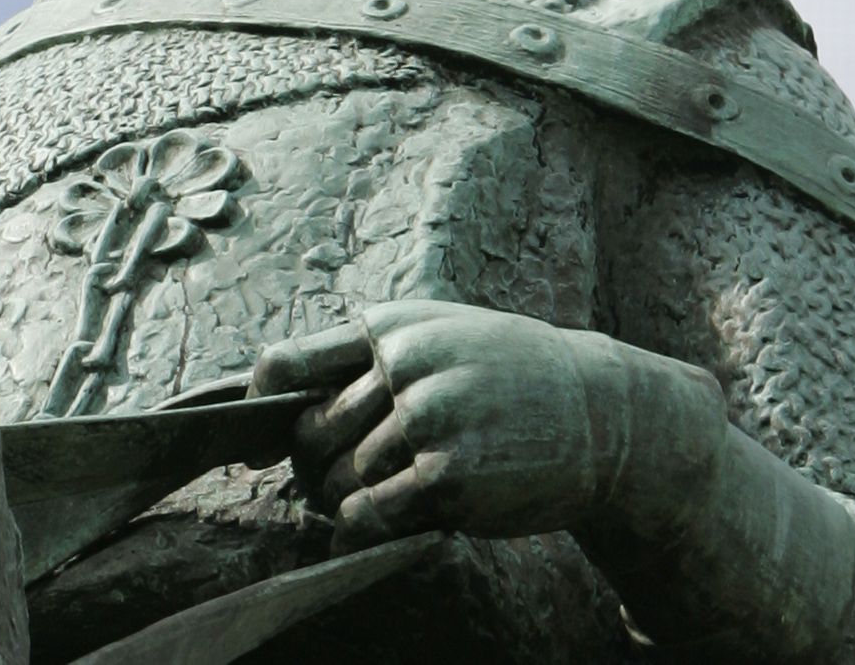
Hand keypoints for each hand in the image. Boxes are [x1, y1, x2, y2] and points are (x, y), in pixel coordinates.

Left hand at [250, 300, 724, 552]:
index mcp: (393, 328)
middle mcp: (404, 367)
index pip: (289, 362)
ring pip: (340, 478)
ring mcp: (428, 420)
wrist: (603, 414)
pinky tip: (377, 522)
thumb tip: (281, 397)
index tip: (251, 439)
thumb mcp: (442, 336)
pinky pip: (372, 512)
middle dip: (308, 467)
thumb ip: (371, 359)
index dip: (258, 403)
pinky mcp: (449, 474)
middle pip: (309, 433)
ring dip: (340, 502)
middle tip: (324, 483)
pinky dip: (362, 525)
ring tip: (367, 502)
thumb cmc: (509, 376)